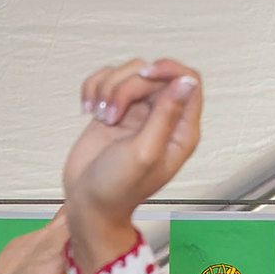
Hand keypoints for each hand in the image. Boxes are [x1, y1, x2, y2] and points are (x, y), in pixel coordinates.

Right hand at [61, 58, 203, 269]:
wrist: (86, 204)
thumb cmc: (117, 189)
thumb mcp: (145, 153)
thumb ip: (166, 115)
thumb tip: (185, 82)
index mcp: (180, 130)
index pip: (188, 81)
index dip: (168, 70)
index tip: (145, 74)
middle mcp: (162, 117)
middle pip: (153, 74)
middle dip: (127, 86)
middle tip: (111, 114)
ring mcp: (137, 112)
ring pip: (128, 73)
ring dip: (108, 88)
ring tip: (100, 115)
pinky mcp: (114, 110)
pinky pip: (106, 81)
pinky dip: (94, 88)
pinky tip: (89, 109)